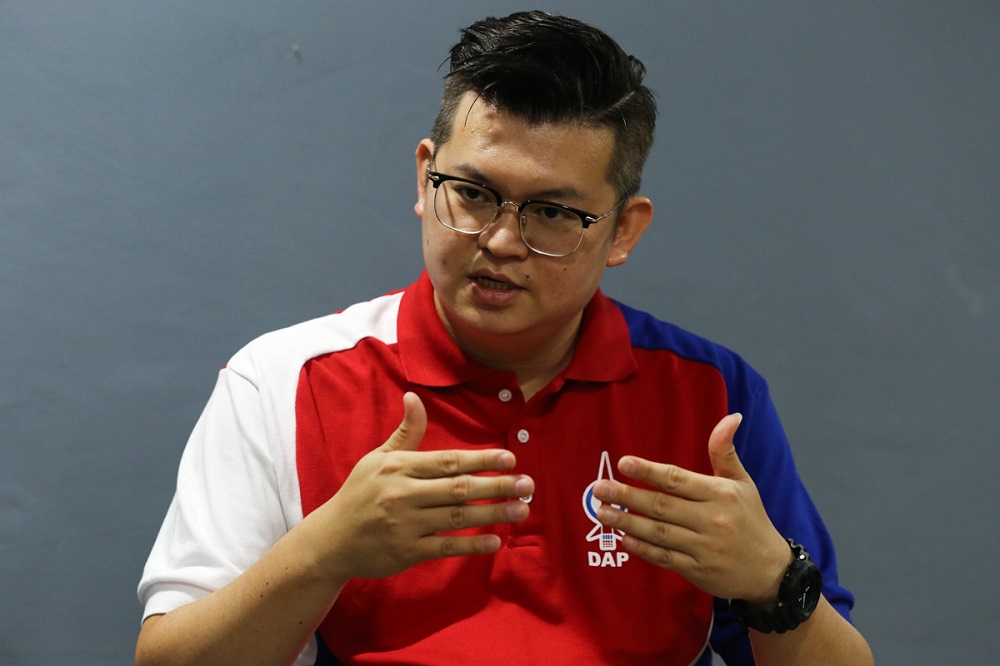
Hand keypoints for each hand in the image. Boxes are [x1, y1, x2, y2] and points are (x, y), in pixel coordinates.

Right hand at [307, 392, 533, 582]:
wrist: (330, 540)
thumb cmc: (359, 494)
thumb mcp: (377, 459)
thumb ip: (405, 432)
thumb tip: (414, 397)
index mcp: (400, 468)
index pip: (448, 461)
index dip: (481, 459)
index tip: (509, 458)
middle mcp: (403, 494)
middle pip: (458, 488)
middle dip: (496, 486)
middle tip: (527, 485)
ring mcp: (405, 525)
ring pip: (456, 518)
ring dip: (492, 514)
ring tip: (521, 510)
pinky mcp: (406, 551)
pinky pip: (444, 547)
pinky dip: (471, 545)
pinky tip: (495, 542)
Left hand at [592, 414, 790, 601]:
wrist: (771, 571)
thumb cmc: (752, 520)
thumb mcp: (743, 483)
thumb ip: (725, 451)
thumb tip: (730, 416)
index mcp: (720, 494)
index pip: (677, 480)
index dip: (649, 472)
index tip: (623, 463)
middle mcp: (711, 520)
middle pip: (662, 506)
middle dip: (627, 496)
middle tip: (598, 488)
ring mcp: (703, 548)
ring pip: (659, 532)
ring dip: (627, 522)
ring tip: (601, 512)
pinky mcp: (697, 571)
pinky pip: (664, 558)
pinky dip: (643, 549)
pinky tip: (623, 538)